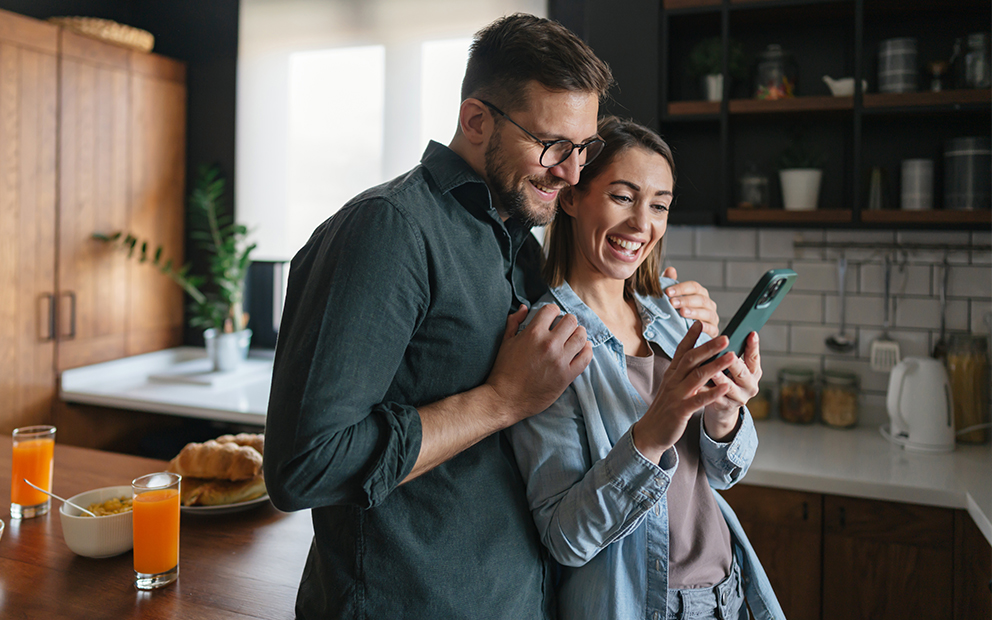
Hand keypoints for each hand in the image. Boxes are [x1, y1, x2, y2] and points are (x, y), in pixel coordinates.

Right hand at [485, 304, 592, 424]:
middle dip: (567, 322)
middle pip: (570, 321)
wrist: (506, 399)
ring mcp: (560, 360)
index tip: (552, 317)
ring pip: (581, 337)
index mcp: (533, 333)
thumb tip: (524, 307)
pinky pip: (586, 357)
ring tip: (575, 337)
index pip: (552, 310)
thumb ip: (514, 321)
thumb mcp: (505, 342)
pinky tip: (583, 348)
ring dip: (579, 334)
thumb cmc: (504, 370)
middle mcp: (549, 344)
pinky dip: (587, 350)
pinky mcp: (567, 375)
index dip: (553, 311)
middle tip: (565, 328)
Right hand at [632, 321, 733, 462]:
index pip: (681, 352)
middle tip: (725, 337)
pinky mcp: (680, 411)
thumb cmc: (664, 409)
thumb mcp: (671, 387)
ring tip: (731, 356)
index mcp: (671, 375)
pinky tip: (725, 387)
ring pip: (697, 377)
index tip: (699, 323)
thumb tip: (696, 361)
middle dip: (708, 347)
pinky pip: (698, 400)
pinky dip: (712, 393)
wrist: (650, 432)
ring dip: (715, 365)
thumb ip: (683, 374)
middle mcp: (673, 382)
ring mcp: (676, 396)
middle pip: (691, 360)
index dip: (690, 337)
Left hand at [662, 266, 718, 336]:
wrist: (683, 335)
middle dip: (685, 300)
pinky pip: (712, 328)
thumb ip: (670, 284)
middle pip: (700, 299)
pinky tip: (696, 325)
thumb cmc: (676, 313)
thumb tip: (670, 270)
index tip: (667, 292)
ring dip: (694, 312)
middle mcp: (708, 304)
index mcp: (700, 294)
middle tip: (672, 302)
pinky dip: (705, 327)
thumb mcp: (671, 299)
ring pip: (707, 312)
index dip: (681, 288)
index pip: (694, 287)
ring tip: (682, 312)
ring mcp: (712, 318)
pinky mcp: (714, 331)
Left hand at [703, 332, 761, 440]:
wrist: (723, 407)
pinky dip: (707, 392)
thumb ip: (734, 352)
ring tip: (712, 371)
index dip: (753, 346)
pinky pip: (715, 399)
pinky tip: (698, 386)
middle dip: (735, 363)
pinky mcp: (724, 406)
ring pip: (728, 387)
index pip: (754, 357)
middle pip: (742, 373)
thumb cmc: (728, 379)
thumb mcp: (736, 367)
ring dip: (720, 378)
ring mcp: (738, 398)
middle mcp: (749, 385)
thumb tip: (729, 333)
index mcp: (753, 372)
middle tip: (729, 353)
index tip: (751, 334)